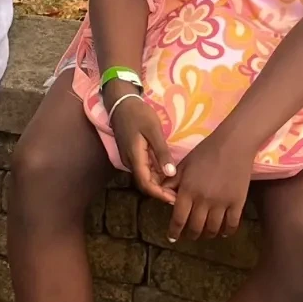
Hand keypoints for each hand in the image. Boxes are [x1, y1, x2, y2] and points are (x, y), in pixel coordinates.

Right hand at [108, 87, 178, 205]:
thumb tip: (170, 174)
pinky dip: (156, 174)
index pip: (145, 184)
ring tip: (178, 185)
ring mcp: (129, 158)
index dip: (159, 195)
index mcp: (134, 157)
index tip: (175, 199)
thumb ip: (161, 152)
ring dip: (159, 183)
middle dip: (162, 191)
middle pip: (145, 183)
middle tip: (181, 193)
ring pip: (145, 177)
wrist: (121, 102)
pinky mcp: (132, 153)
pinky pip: (144, 169)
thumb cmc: (138, 114)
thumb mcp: (153, 131)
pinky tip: (168, 172)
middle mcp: (130, 161)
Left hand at [167, 133, 252, 242]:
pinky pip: (232, 224)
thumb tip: (164, 195)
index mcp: (188, 190)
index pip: (179, 218)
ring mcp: (222, 203)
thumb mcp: (184, 165)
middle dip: (191, 235)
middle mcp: (203, 200)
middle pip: (196, 227)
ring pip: (213, 228)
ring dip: (208, 234)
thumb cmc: (205, 152)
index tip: (172, 238)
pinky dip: (227, 232)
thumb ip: (173, 182)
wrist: (233, 145)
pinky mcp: (238, 203)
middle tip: (189, 236)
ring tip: (205, 234)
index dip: (175, 231)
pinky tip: (223, 233)